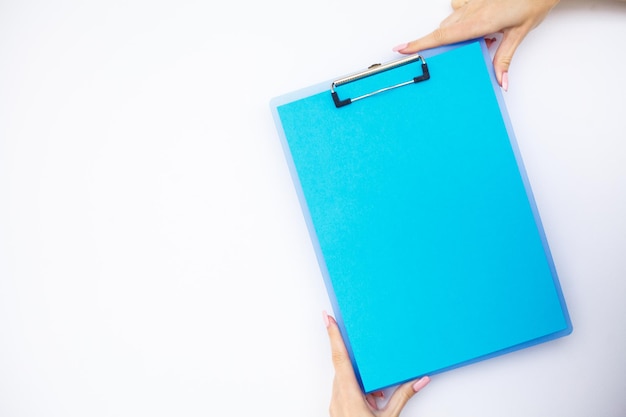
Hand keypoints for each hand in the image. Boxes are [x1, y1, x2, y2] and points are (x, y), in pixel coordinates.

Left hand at [323, 311, 429, 416]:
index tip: (327, 318)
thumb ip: (404, 396)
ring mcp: (335, 405)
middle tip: (376, 388)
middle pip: (347, 371)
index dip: (333, 335)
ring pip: (347, 382)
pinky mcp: (337, 411)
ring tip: (378, 403)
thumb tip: (420, 380)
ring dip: (365, 387)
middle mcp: (338, 397)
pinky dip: (361, 395)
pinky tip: (373, 405)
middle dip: (364, 372)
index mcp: (348, 394)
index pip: (340, 357)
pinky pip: (347, 393)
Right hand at [393, 0, 559, 89]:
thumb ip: (504, 58)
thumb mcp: (519, 34)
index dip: (419, 43)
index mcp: (479, 22)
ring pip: (450, 20)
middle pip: (444, 30)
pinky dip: (462, 18)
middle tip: (455, 54)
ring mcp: (471, 2)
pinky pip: (458, 8)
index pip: (441, 36)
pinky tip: (478, 22)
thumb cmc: (532, 2)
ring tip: (480, 38)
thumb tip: (500, 79)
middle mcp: (471, 10)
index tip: (400, 48)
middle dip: (444, 43)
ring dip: (456, 32)